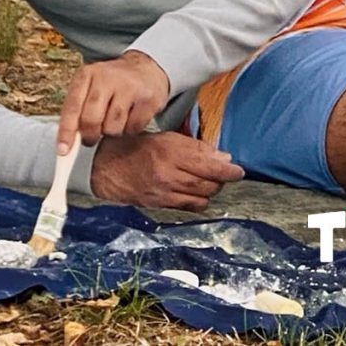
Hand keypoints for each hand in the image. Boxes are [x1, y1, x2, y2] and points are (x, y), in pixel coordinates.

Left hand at [56, 50, 169, 153]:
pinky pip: (133, 129)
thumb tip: (66, 143)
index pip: (72, 107)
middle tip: (91, 138)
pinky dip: (130, 130)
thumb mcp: (90, 86)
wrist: (145, 68)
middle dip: (90, 136)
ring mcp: (130, 87)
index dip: (66, 132)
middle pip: (92, 120)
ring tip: (114, 120)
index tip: (63, 151)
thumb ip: (77, 110)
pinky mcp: (148, 99)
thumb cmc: (112, 83)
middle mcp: (107, 78)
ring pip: (113, 128)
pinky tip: (130, 118)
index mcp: (87, 74)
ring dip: (112, 132)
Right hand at [90, 131, 244, 209]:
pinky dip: (199, 201)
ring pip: (201, 196)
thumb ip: (195, 147)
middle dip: (222, 180)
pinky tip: (199, 194)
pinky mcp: (160, 204)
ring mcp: (164, 191)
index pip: (208, 163)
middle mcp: (168, 173)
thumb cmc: (136, 147)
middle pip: (208, 182)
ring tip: (210, 182)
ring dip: (211, 190)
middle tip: (225, 174)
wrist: (106, 168)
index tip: (239, 171)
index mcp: (170, 152)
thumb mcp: (166, 138)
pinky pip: (189, 207)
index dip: (228, 170)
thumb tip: (223, 158)